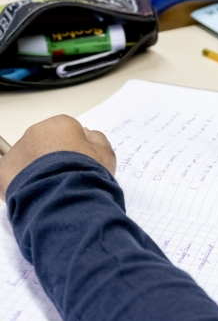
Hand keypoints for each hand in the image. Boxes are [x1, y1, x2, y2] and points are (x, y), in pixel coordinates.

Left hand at [0, 115, 115, 201]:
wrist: (66, 196)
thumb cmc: (86, 173)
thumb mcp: (106, 154)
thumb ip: (98, 140)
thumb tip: (89, 135)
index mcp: (60, 124)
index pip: (68, 131)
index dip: (76, 148)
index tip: (81, 162)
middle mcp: (35, 132)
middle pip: (46, 142)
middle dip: (54, 157)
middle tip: (68, 175)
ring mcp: (18, 150)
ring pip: (29, 158)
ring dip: (39, 169)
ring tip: (54, 186)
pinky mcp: (4, 170)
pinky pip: (14, 174)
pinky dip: (24, 182)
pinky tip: (39, 192)